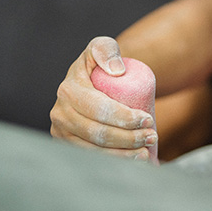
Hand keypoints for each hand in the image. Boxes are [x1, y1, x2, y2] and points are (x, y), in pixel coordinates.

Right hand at [50, 36, 157, 160]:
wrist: (96, 81)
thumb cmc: (102, 63)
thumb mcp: (103, 47)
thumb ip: (107, 49)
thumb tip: (116, 71)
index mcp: (68, 91)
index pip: (99, 109)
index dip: (125, 118)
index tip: (147, 119)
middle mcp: (60, 114)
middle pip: (98, 133)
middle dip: (128, 138)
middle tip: (152, 136)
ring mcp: (62, 133)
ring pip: (95, 150)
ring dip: (123, 155)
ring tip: (146, 151)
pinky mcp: (69, 146)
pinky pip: (92, 159)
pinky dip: (114, 163)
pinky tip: (133, 162)